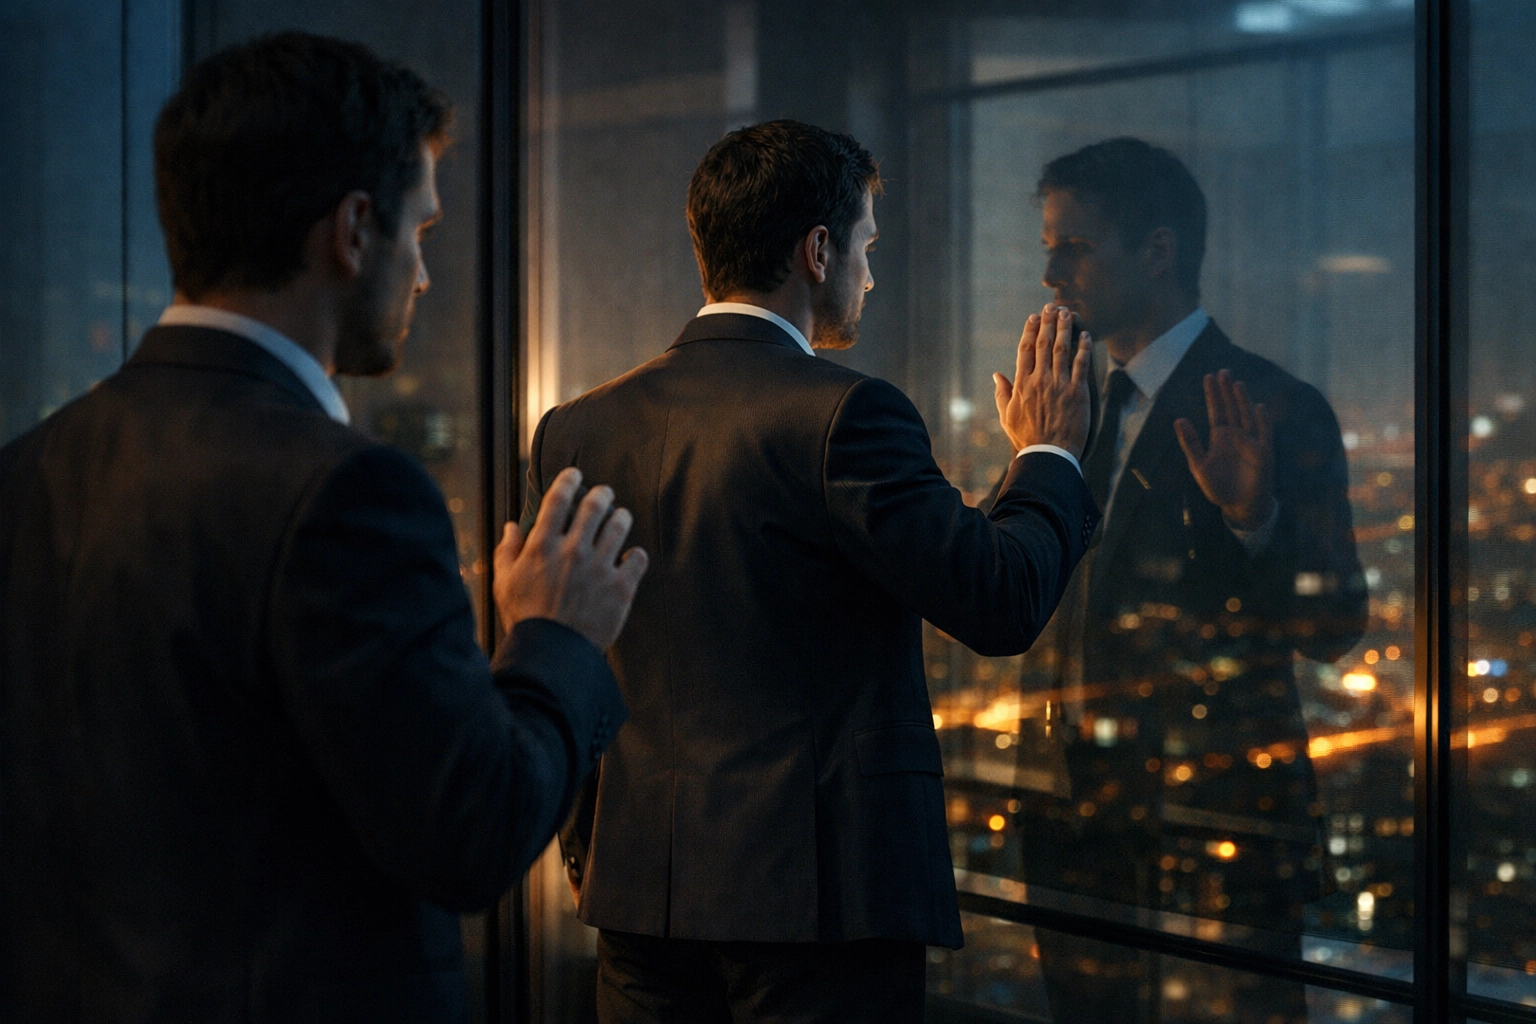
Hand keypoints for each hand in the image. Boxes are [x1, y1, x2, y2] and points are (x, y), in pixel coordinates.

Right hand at [493, 468, 649, 649]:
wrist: (552, 654)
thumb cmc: (525, 619)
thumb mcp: (504, 583)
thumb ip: (507, 551)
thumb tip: (512, 526)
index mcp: (543, 546)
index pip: (559, 498)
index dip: (569, 480)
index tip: (575, 474)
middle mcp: (573, 550)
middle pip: (595, 505)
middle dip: (602, 493)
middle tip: (604, 494)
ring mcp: (600, 567)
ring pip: (620, 525)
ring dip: (621, 518)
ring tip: (621, 519)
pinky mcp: (621, 587)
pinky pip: (638, 558)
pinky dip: (636, 554)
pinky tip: (630, 557)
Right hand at [993, 304, 1091, 458]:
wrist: (1048, 454)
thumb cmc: (1026, 439)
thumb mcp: (1006, 417)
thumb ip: (1001, 393)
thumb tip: (997, 375)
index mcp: (1022, 384)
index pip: (1025, 349)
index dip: (1030, 330)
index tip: (1033, 317)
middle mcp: (1040, 380)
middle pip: (1044, 344)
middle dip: (1047, 322)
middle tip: (1051, 306)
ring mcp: (1059, 385)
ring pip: (1062, 349)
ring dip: (1065, 328)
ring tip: (1067, 313)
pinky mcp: (1077, 392)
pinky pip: (1081, 365)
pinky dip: (1084, 348)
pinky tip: (1086, 335)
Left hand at [1174, 369, 1275, 530]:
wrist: (1239, 505)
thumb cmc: (1218, 486)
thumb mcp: (1199, 466)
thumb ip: (1190, 444)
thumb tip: (1179, 420)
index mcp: (1219, 437)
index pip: (1216, 411)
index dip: (1213, 395)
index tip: (1209, 376)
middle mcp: (1236, 435)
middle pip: (1231, 408)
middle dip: (1227, 391)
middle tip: (1223, 372)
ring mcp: (1251, 442)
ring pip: (1247, 416)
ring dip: (1242, 400)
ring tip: (1236, 384)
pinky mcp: (1263, 452)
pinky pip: (1263, 434)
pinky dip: (1262, 421)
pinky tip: (1258, 407)